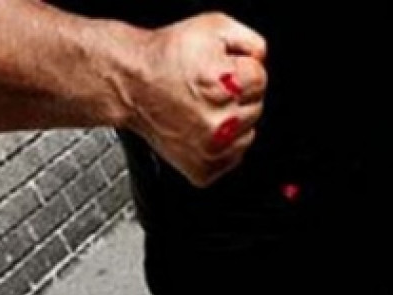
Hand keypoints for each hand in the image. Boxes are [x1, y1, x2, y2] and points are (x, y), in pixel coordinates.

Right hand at [127, 12, 266, 186]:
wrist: (129, 83)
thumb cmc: (166, 57)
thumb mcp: (213, 26)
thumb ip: (251, 41)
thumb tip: (263, 62)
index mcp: (225, 86)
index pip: (260, 79)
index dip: (241, 70)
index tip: (220, 70)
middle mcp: (219, 123)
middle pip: (256, 108)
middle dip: (237, 95)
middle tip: (206, 88)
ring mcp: (211, 150)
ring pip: (247, 135)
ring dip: (232, 121)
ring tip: (202, 107)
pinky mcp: (203, 169)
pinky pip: (232, 157)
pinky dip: (222, 144)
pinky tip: (200, 127)